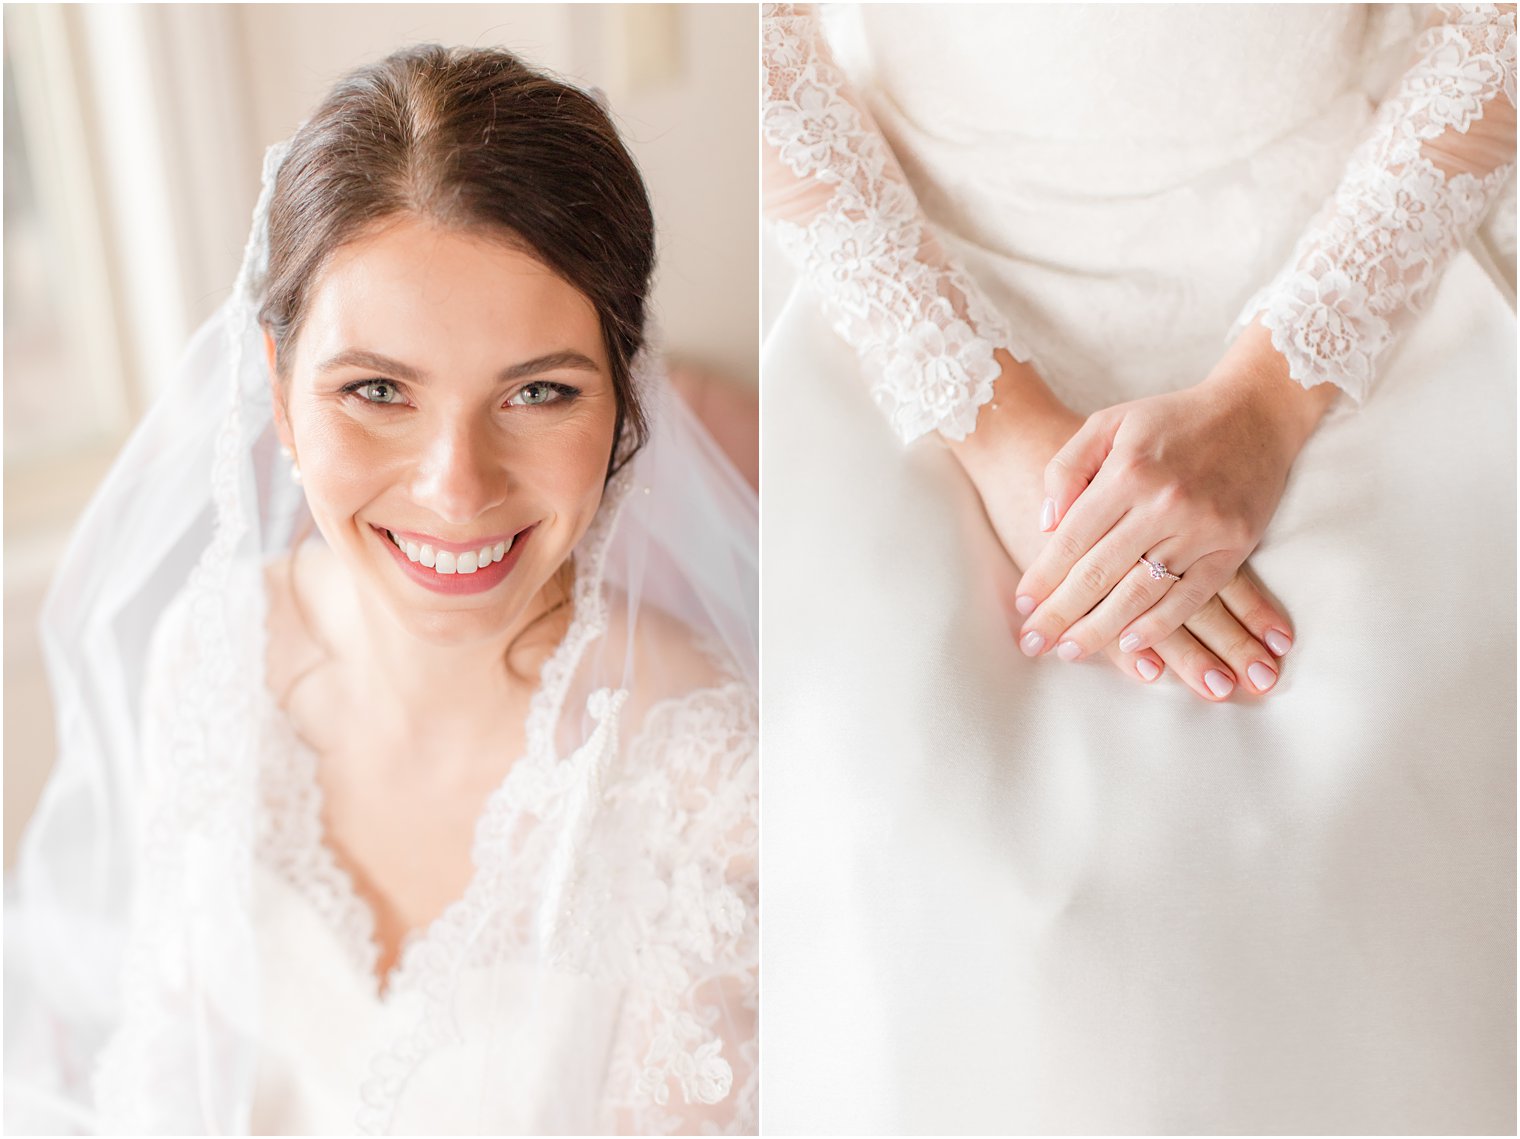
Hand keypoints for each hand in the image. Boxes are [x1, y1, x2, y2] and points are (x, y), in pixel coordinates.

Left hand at [1012, 321, 1333, 662]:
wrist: (1256, 410)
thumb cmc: (1172, 419)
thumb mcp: (1109, 423)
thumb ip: (1068, 467)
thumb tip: (1046, 525)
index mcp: (1127, 471)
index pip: (1072, 538)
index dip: (1043, 577)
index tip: (1021, 606)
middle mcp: (1163, 502)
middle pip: (1100, 572)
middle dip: (1061, 613)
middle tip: (1033, 643)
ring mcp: (1202, 527)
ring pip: (1141, 591)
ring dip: (1102, 628)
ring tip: (1071, 651)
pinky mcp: (1234, 545)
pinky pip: (1192, 595)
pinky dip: (1161, 624)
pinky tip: (1131, 644)